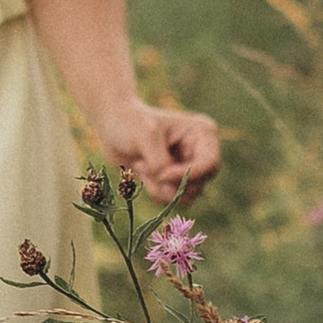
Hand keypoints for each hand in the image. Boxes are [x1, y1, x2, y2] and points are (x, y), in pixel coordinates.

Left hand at [100, 99, 220, 201]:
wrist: (112, 126)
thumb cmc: (130, 122)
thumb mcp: (145, 136)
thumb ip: (160, 162)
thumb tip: (166, 182)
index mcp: (203, 133)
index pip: (209, 164)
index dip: (186, 175)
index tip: (160, 174)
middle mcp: (202, 152)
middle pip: (199, 185)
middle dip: (169, 183)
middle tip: (144, 167)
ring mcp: (191, 168)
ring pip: (186, 197)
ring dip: (159, 188)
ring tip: (141, 166)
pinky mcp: (177, 180)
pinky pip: (172, 200)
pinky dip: (154, 191)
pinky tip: (143, 172)